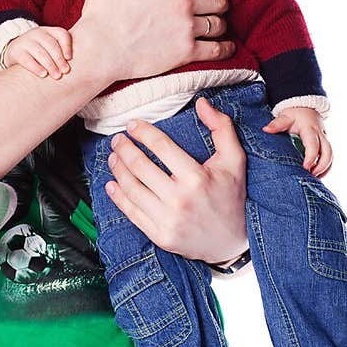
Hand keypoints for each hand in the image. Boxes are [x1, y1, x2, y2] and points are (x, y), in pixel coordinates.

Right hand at [4, 26, 72, 78]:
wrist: (15, 50)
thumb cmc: (40, 51)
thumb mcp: (50, 47)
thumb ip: (62, 52)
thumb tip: (81, 65)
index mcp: (49, 31)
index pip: (61, 34)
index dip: (67, 46)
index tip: (70, 58)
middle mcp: (38, 33)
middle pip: (51, 45)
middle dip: (59, 59)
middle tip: (65, 71)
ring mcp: (26, 41)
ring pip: (40, 52)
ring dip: (50, 65)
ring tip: (57, 76)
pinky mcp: (16, 51)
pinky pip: (27, 59)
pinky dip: (36, 67)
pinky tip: (43, 74)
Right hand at [73, 0, 233, 86]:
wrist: (99, 51)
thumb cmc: (101, 11)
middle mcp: (183, 3)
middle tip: (210, 1)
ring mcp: (186, 29)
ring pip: (220, 23)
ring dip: (219, 22)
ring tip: (213, 23)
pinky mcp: (186, 53)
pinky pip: (217, 50)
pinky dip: (224, 47)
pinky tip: (224, 46)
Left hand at [105, 98, 247, 259]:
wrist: (232, 243)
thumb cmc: (232, 197)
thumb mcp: (234, 160)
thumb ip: (221, 128)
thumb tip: (202, 103)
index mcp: (197, 178)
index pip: (161, 147)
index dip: (143, 132)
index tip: (132, 125)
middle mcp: (180, 199)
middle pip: (141, 167)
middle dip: (124, 149)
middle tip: (117, 139)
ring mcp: (168, 220)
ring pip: (132, 189)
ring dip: (118, 170)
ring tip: (113, 157)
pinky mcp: (160, 236)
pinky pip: (132, 213)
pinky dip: (118, 197)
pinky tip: (111, 184)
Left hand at [263, 105, 331, 176]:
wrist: (305, 107)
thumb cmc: (294, 114)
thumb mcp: (285, 117)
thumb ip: (277, 124)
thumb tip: (266, 130)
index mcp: (310, 130)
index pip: (314, 145)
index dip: (311, 157)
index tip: (305, 168)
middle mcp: (320, 135)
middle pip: (328, 152)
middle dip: (321, 166)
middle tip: (310, 175)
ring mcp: (324, 139)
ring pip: (330, 156)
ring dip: (324, 168)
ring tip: (314, 177)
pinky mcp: (325, 143)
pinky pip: (329, 156)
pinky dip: (325, 166)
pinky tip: (317, 174)